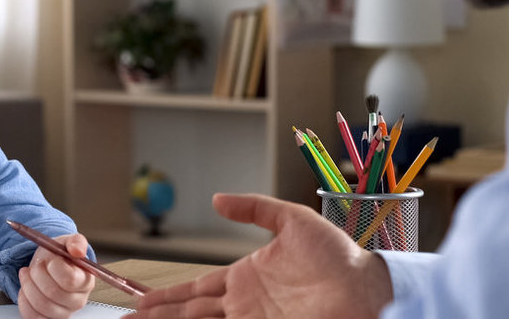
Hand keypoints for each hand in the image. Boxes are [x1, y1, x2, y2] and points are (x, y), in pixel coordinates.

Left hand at [18, 233, 96, 318]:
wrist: (47, 266)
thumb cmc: (59, 256)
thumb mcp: (67, 242)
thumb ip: (76, 242)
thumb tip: (78, 251)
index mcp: (85, 281)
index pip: (69, 280)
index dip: (54, 267)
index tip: (50, 260)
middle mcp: (78, 300)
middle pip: (53, 293)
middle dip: (38, 275)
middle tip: (37, 265)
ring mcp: (64, 312)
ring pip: (41, 305)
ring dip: (28, 286)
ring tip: (28, 274)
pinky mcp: (48, 318)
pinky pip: (33, 316)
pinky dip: (24, 301)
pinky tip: (26, 289)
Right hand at [130, 193, 392, 318]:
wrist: (368, 287)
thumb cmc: (339, 256)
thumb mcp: (293, 220)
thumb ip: (255, 208)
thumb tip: (217, 200)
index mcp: (246, 278)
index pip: (194, 289)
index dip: (166, 297)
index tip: (140, 303)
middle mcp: (244, 305)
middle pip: (188, 313)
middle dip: (157, 318)